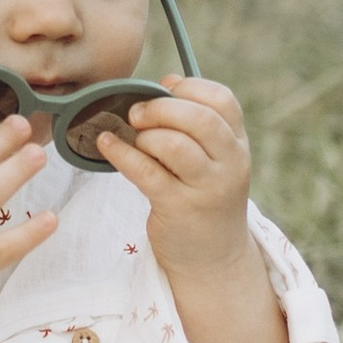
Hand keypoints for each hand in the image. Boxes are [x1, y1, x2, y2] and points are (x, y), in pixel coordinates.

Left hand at [102, 77, 291, 342]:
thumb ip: (197, 126)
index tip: (165, 89)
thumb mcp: (215, 161)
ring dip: (146, 134)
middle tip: (137, 113)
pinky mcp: (177, 208)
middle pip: (200, 119)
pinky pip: (145, 172)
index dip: (190, 88)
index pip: (223, 101)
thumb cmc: (205, 197)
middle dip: (162, 108)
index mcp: (238, 145)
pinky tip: (105, 144)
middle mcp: (229, 165)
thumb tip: (165, 84)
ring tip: (132, 137)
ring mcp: (206, 188)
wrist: (214, 257)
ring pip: (175, 145)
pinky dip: (120, 153)